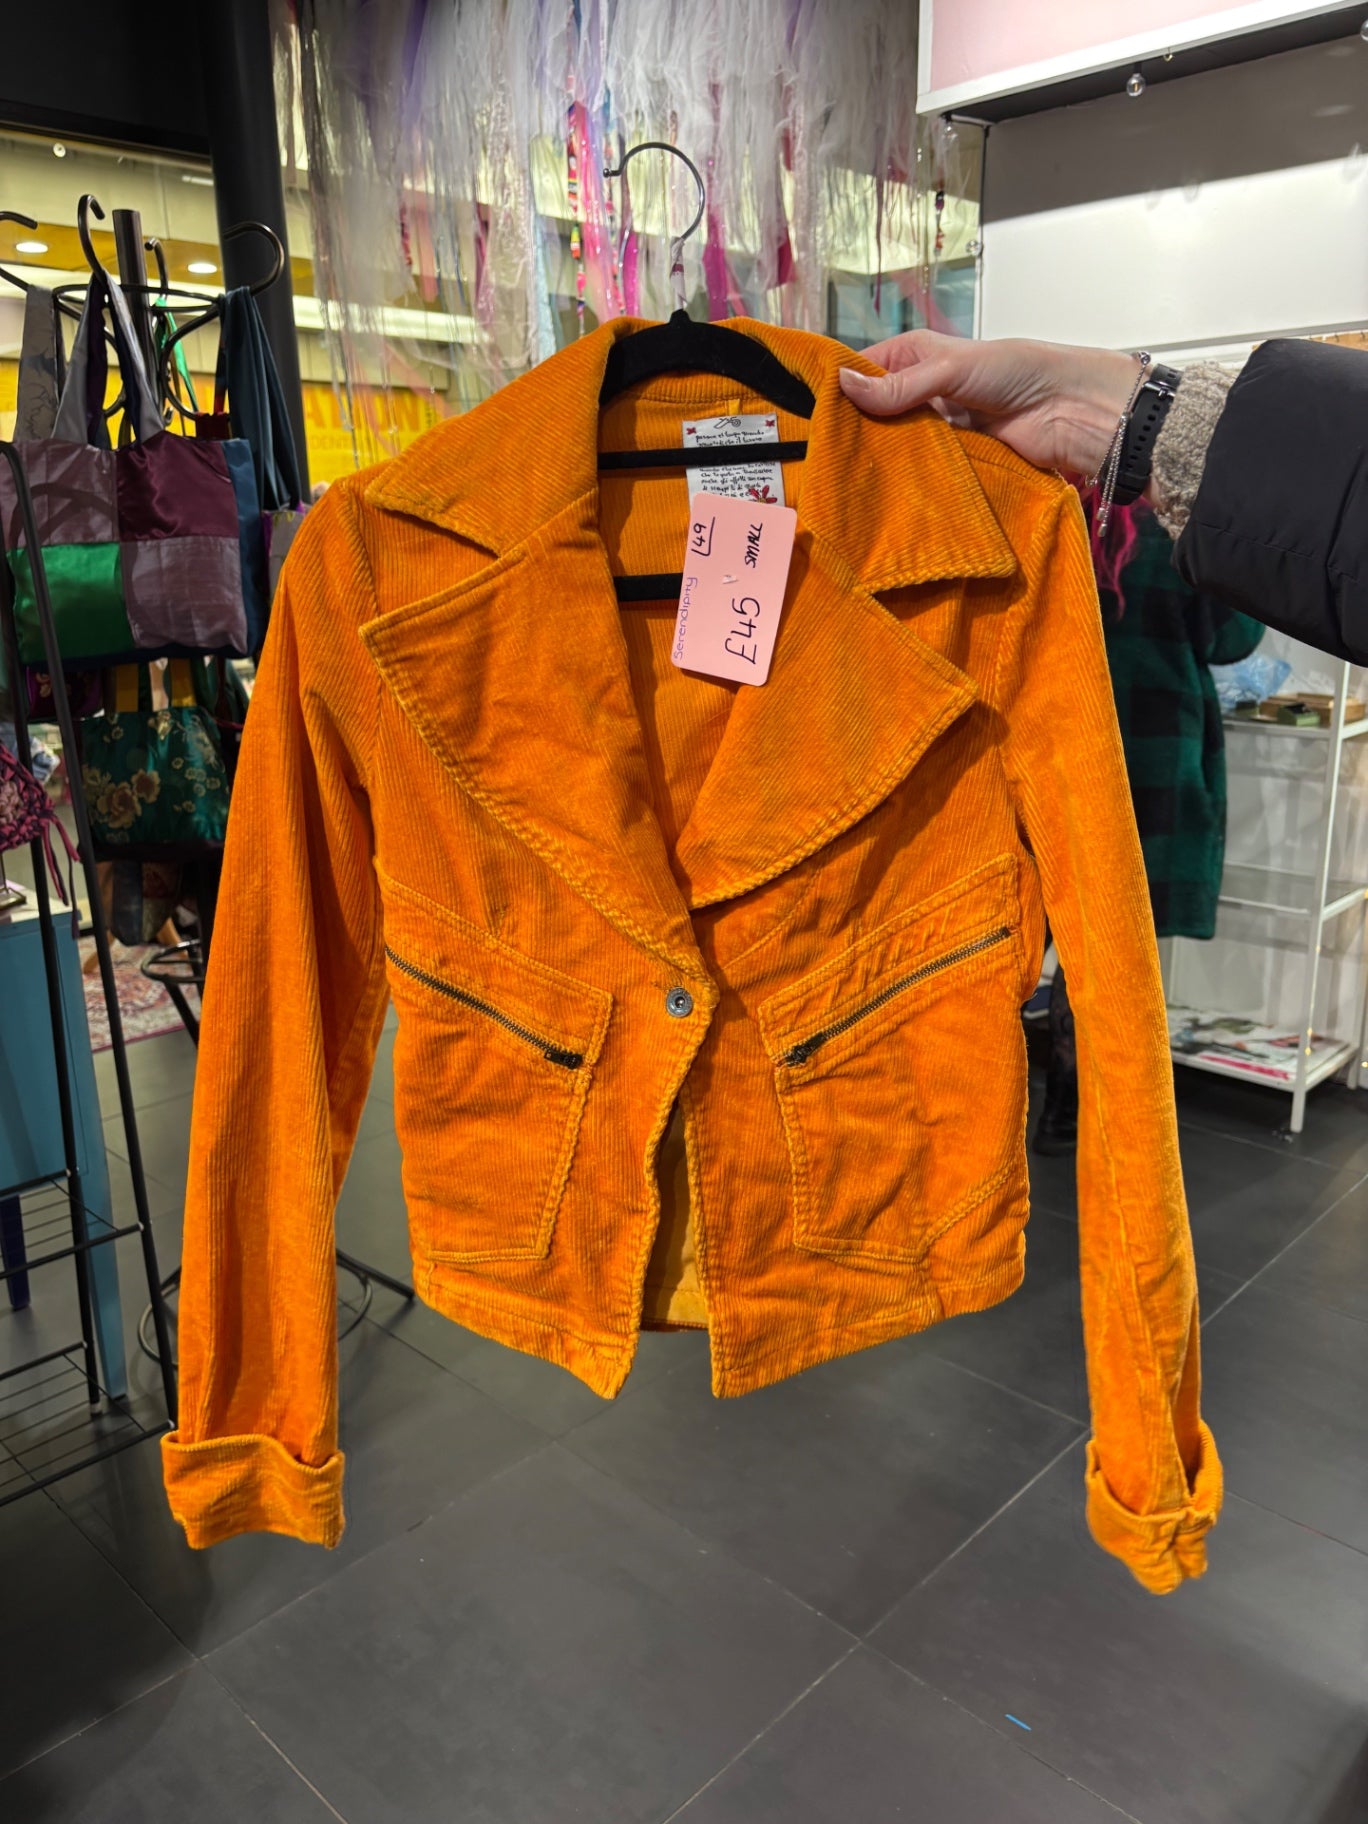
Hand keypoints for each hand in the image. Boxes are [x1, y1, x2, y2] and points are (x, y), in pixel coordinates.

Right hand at [839, 331, 1142, 479]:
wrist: (1069, 411)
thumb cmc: (1018, 371)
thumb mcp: (951, 369)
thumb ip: (899, 385)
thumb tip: (844, 386)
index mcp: (916, 356)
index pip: (863, 369)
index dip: (838, 387)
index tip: (808, 411)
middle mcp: (921, 390)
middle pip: (873, 411)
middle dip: (853, 428)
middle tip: (820, 453)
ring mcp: (935, 427)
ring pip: (893, 443)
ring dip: (878, 457)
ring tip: (844, 476)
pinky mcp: (951, 459)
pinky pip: (919, 468)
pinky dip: (905, 477)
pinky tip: (882, 490)